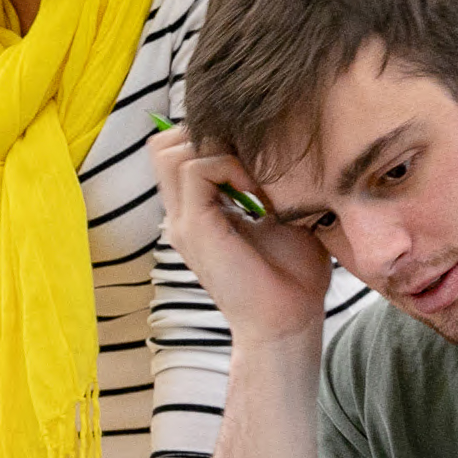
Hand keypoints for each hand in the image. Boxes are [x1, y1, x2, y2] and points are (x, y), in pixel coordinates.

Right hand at [151, 127, 333, 345]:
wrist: (288, 322)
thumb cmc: (294, 275)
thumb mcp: (281, 214)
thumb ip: (267, 182)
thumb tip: (280, 142)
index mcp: (198, 213)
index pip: (176, 152)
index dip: (208, 137)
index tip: (252, 153)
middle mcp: (182, 215)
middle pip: (163, 146)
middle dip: (206, 136)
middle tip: (248, 159)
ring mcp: (183, 222)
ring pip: (170, 151)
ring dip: (218, 150)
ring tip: (253, 177)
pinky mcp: (193, 228)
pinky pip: (195, 170)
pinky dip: (228, 167)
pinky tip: (257, 194)